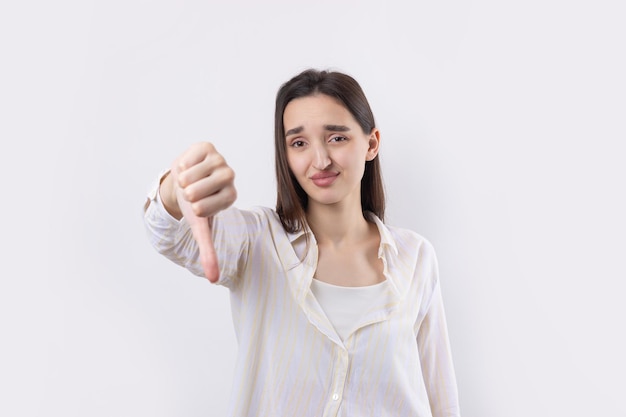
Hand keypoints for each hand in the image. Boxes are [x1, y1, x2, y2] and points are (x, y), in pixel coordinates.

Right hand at [165, 142, 236, 281]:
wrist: (184, 181)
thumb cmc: (193, 205)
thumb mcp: (199, 228)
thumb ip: (208, 252)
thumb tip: (213, 279)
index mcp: (230, 197)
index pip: (203, 208)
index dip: (193, 208)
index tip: (197, 205)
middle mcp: (229, 177)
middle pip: (196, 191)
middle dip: (187, 194)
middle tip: (191, 192)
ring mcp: (220, 160)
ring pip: (190, 176)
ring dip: (183, 180)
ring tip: (189, 180)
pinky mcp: (207, 147)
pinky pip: (186, 160)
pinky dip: (181, 166)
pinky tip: (189, 167)